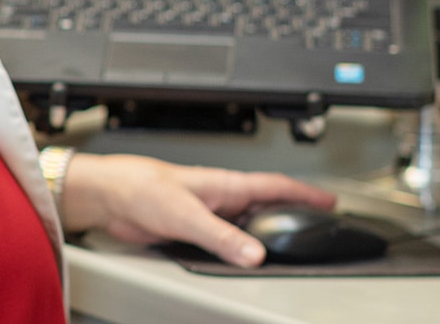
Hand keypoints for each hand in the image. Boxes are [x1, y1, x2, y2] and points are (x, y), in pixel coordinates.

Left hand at [61, 153, 336, 267]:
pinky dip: (241, 244)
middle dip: (293, 211)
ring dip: (267, 228)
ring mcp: (207, 211)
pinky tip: (245, 254)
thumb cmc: (141, 187)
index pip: (275, 186)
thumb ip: (221, 237)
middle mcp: (220, 196)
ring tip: (290, 239)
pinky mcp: (191, 227)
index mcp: (226, 185)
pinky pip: (226, 236)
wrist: (109, 194)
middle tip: (319, 221)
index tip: (330, 199)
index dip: (305, 192)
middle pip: (266, 203)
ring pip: (246, 221)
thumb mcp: (187, 214)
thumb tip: (255, 255)